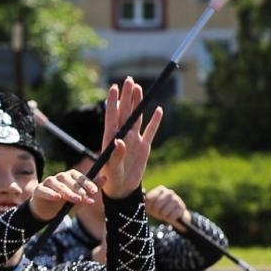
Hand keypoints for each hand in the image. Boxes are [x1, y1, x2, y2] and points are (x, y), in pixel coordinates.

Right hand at [30, 168, 100, 221]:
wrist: (47, 212)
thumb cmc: (65, 203)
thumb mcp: (80, 198)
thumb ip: (91, 188)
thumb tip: (105, 177)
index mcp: (69, 177)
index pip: (79, 176)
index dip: (87, 183)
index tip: (95, 192)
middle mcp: (58, 177)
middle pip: (68, 180)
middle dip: (78, 189)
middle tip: (85, 198)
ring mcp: (48, 182)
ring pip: (57, 184)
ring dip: (67, 192)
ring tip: (75, 200)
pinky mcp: (39, 190)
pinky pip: (45, 190)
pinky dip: (51, 193)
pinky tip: (58, 197)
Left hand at [96, 78, 161, 198]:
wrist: (122, 190)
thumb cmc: (111, 180)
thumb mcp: (111, 169)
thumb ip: (115, 155)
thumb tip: (119, 140)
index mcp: (111, 138)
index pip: (112, 116)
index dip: (113, 101)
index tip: (114, 87)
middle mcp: (122, 136)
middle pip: (126, 112)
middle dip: (127, 96)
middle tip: (129, 80)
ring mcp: (134, 140)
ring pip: (137, 117)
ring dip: (138, 103)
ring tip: (138, 88)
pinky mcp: (144, 147)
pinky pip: (151, 131)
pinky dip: (155, 121)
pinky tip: (158, 109)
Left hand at [144, 185, 187, 227]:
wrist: (174, 214)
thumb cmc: (159, 208)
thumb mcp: (151, 204)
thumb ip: (145, 200)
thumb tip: (142, 196)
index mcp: (160, 189)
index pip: (149, 199)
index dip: (148, 206)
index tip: (149, 209)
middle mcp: (169, 192)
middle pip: (157, 205)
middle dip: (155, 211)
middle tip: (157, 213)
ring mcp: (177, 199)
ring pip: (164, 211)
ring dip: (162, 215)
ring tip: (164, 214)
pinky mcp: (182, 207)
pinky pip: (172, 216)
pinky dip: (169, 218)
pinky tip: (170, 215)